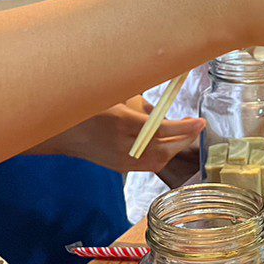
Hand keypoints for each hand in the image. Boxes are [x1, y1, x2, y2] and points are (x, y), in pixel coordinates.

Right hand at [43, 96, 203, 174]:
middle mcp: (123, 146)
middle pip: (164, 148)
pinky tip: (166, 145)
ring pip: (158, 160)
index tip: (200, 123)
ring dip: (174, 148)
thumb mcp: (115, 95)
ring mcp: (121, 160)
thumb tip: (166, 95)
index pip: (162, 129)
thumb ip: (139, 100)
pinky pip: (148, 165)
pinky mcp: (120, 168)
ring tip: (185, 134)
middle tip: (197, 126)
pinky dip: (162, 155)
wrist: (63, 132)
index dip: (185, 128)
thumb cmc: (89, 107)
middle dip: (185, 138)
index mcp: (122, 123)